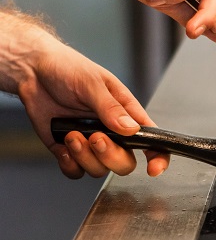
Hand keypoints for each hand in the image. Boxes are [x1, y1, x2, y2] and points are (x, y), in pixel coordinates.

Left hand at [0, 8, 169, 178]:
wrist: (33, 70)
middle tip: (95, 137)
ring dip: (85, 156)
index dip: (158, 157)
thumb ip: (111, 108)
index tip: (153, 168)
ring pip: (99, 169)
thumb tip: (132, 130)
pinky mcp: (69, 150)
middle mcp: (112, 133)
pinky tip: (63, 146)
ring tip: (71, 135)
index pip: (152, 140)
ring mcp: (91, 144)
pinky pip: (76, 171)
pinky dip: (69, 164)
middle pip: (125, 162)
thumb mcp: (93, 84)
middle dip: (110, 156)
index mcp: (127, 114)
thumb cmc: (68, 68)